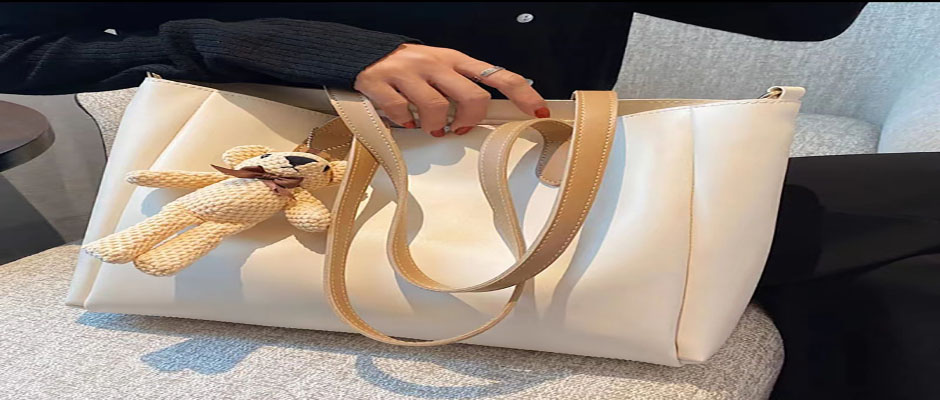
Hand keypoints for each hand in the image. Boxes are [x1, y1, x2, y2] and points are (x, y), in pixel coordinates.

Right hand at [354, 44, 549, 136]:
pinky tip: (404, 120)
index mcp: (455, 60)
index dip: (522, 94)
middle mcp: (435, 63)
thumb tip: (487, 114)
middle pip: (471, 97)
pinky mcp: (382, 83)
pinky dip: (405, 122)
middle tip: (458, 128)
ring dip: (435, 125)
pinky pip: (402, 112)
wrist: (363, 55)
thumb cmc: (410, 69)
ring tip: (429, 126)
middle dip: (469, 120)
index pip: (497, 76)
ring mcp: (408, 72)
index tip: (538, 112)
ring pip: (436, 108)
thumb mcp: (441, 69)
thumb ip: (462, 87)